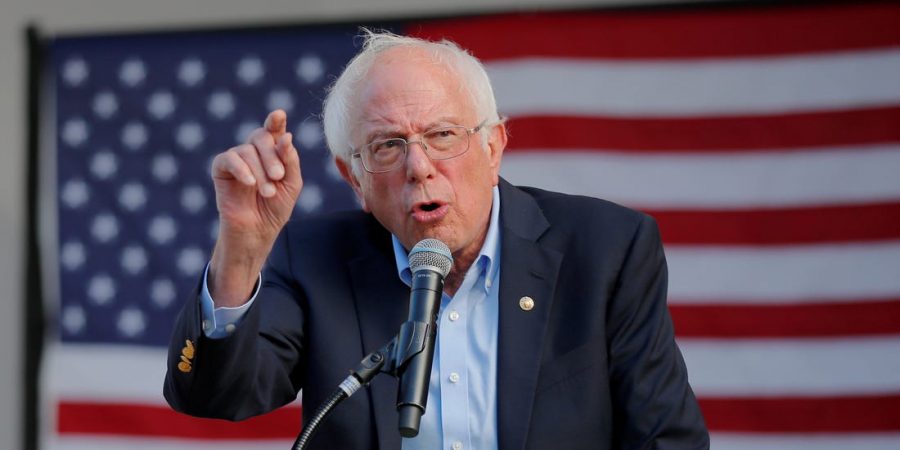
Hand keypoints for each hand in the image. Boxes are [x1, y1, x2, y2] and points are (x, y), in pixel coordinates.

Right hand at [208, 109, 301, 305]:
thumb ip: (290, 160)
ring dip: (260, 171)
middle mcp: (254, 152)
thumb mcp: (291, 184)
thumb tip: (286, 136)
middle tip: (278, 176)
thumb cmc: (276, 209)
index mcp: (273, 153)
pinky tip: (249, 183)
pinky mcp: (221, 170)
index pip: (274, 130)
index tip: (279, 115)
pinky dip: (241, 168)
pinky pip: (228, 159)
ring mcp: (237, 159)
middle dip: (272, 155)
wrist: (257, 232)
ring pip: (247, 150)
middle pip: (261, 136)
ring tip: (267, 192)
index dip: (275, 121)